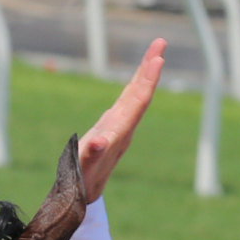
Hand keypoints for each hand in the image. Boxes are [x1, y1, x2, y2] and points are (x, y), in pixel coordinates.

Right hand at [77, 38, 165, 201]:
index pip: (138, 102)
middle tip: (160, 43)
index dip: (147, 80)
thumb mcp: (83, 169)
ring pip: (136, 96)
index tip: (157, 59)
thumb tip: (100, 142)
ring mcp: (119, 127)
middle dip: (150, 69)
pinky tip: (138, 78)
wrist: (83, 196)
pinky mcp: (112, 128)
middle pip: (141, 94)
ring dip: (145, 74)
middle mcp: (123, 128)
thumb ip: (91, 155)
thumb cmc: (79, 182)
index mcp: (119, 133)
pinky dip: (134, 86)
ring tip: (155, 53)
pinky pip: (128, 102)